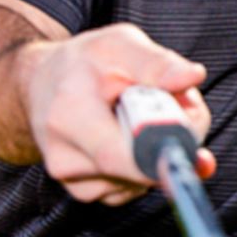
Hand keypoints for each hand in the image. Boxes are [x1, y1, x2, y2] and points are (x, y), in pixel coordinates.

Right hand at [22, 23, 214, 205]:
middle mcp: (65, 157)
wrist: (42, 85)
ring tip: (143, 115)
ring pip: (146, 180)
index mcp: (69, 115)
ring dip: (161, 149)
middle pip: (144, 170)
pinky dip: (146, 163)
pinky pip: (136, 186)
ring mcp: (74, 180)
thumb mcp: (119, 44)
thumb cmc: (84, 63)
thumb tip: (193, 76)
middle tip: (178, 103)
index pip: (121, 155)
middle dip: (175, 139)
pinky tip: (133, 136)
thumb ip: (157, 62)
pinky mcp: (86, 191)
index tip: (193, 133)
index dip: (165, 151)